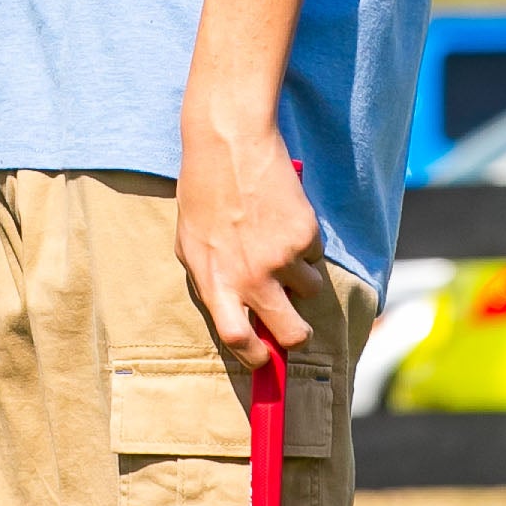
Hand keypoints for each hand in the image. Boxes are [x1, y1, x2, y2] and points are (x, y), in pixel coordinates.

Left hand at [174, 119, 323, 368]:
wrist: (229, 146)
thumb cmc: (203, 192)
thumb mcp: (190, 241)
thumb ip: (210, 280)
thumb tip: (235, 316)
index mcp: (213, 280)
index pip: (235, 338)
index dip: (255, 357)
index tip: (265, 360)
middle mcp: (248, 277)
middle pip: (292, 334)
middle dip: (298, 337)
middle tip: (295, 327)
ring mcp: (280, 259)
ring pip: (309, 290)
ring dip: (300, 276)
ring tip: (275, 242)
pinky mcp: (305, 237)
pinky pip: (315, 255)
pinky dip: (304, 243)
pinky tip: (281, 216)